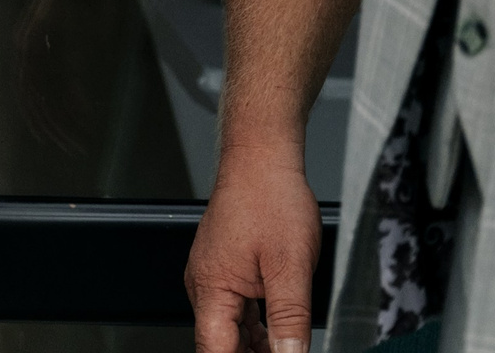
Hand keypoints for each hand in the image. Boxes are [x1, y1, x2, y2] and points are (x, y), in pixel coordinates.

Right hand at [187, 145, 321, 352]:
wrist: (261, 160)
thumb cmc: (270, 199)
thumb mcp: (290, 266)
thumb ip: (289, 319)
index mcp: (211, 287)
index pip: (215, 351)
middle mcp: (204, 285)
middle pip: (219, 345)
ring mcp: (212, 277)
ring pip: (228, 332)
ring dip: (254, 351)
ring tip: (285, 351)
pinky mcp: (224, 270)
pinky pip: (234, 313)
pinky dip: (254, 332)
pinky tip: (276, 339)